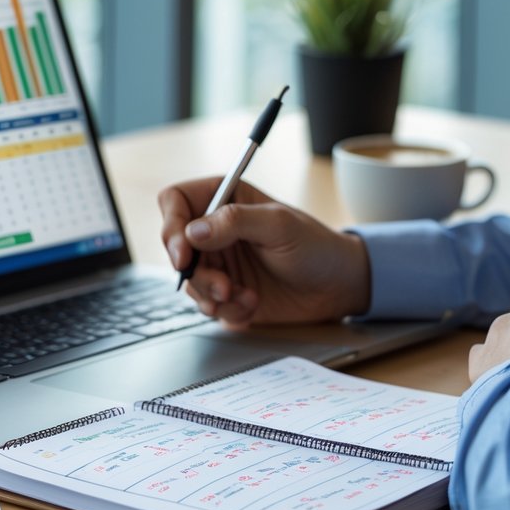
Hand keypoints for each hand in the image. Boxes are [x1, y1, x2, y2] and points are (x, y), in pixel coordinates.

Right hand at [158, 177, 371, 327]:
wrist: (337, 288)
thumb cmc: (316, 246)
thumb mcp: (279, 226)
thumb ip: (235, 222)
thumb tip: (192, 231)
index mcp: (225, 198)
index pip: (176, 201)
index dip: (171, 226)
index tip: (183, 254)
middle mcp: (216, 230)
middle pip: (176, 247)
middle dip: (196, 272)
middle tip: (222, 286)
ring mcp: (219, 262)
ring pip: (189, 280)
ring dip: (212, 294)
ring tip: (243, 296)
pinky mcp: (225, 292)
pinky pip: (207, 304)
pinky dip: (226, 310)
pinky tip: (251, 305)